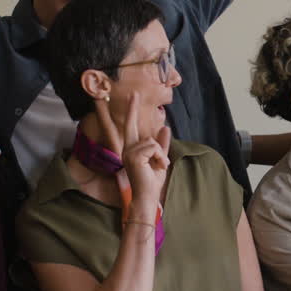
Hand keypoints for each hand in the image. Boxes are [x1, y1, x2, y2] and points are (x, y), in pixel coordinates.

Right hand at [97, 91, 168, 223]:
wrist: (148, 197)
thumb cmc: (152, 181)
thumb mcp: (160, 160)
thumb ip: (161, 145)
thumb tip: (164, 127)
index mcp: (132, 149)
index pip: (131, 128)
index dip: (131, 112)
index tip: (133, 97)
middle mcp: (127, 149)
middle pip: (131, 125)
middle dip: (132, 109)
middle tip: (134, 93)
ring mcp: (128, 153)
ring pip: (151, 141)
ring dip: (160, 154)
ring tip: (159, 166)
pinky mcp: (133, 157)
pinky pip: (153, 147)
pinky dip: (160, 157)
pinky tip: (158, 166)